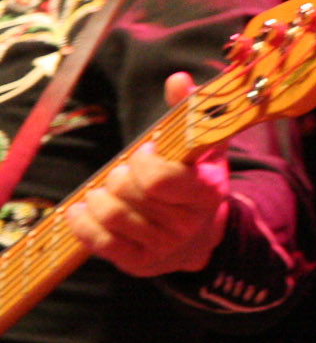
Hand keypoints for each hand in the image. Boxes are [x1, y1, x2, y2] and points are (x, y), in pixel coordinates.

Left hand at [64, 72, 229, 277]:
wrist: (200, 236)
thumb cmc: (196, 181)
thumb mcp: (202, 147)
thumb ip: (189, 113)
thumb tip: (177, 78)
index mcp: (207, 193)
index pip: (159, 181)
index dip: (143, 161)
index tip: (146, 151)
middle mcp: (187, 225)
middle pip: (129, 193)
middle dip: (118, 174)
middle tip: (124, 170)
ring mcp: (163, 247)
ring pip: (111, 214)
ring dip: (98, 195)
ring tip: (105, 188)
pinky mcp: (139, 263)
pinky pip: (99, 241)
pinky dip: (83, 220)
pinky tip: (81, 207)